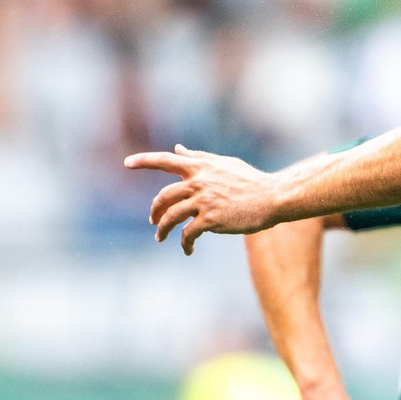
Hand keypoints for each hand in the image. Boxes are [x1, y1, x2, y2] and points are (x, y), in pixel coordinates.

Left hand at [125, 144, 279, 253]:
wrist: (273, 198)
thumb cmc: (251, 181)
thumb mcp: (224, 164)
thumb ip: (199, 158)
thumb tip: (179, 149)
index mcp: (200, 167)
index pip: (166, 160)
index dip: (144, 160)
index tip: (127, 163)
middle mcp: (198, 182)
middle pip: (163, 197)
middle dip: (154, 211)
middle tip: (154, 221)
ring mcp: (203, 201)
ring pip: (170, 217)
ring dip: (162, 230)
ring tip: (161, 238)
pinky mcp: (211, 220)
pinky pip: (187, 234)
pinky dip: (184, 244)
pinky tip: (188, 249)